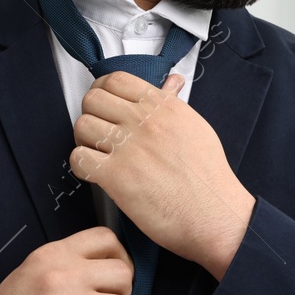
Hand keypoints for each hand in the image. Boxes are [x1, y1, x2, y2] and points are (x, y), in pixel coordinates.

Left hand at [69, 72, 254, 279]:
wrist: (215, 214)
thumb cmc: (208, 177)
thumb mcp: (195, 127)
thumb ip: (174, 104)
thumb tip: (172, 83)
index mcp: (163, 106)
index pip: (116, 79)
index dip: (103, 90)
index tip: (104, 105)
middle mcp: (144, 120)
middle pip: (93, 99)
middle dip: (92, 114)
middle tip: (100, 133)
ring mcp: (129, 146)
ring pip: (82, 125)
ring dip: (84, 140)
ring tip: (98, 155)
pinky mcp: (116, 175)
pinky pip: (79, 158)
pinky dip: (82, 166)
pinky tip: (96, 174)